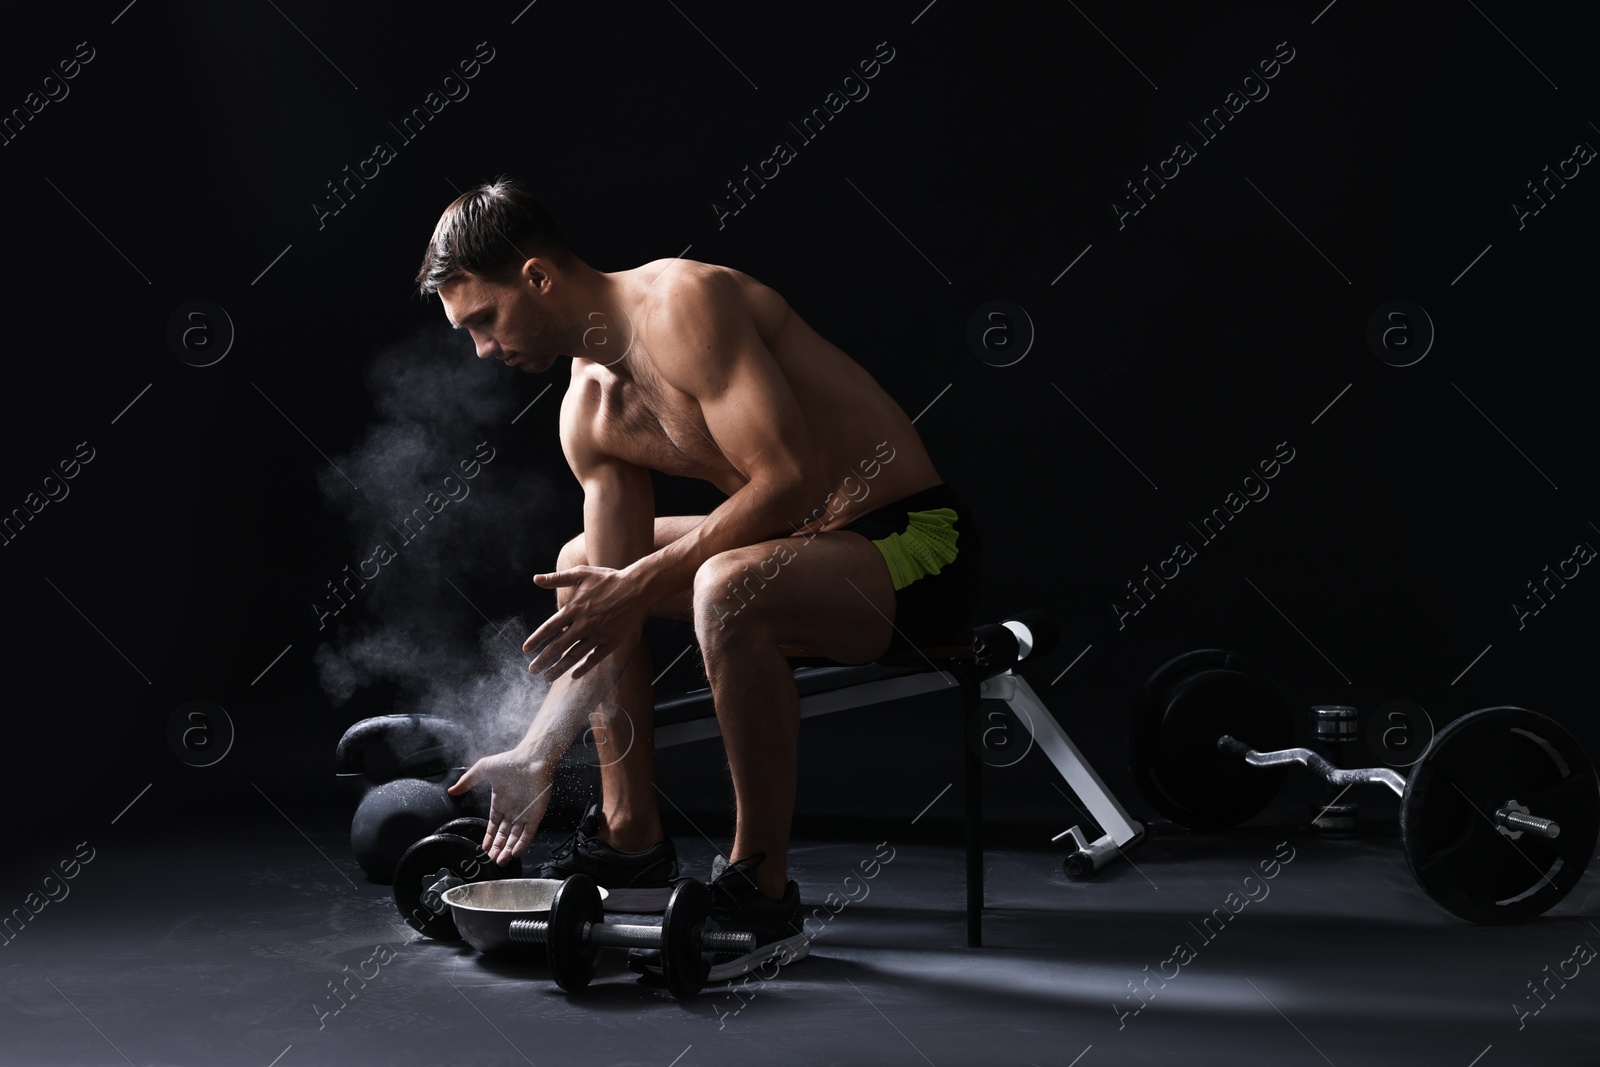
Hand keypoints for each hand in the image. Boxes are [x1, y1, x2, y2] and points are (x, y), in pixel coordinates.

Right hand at [447, 749, 553, 864]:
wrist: (531, 758)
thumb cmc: (509, 761)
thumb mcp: (483, 769)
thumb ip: (467, 781)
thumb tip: (451, 790)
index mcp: (500, 802)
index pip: (494, 826)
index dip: (489, 838)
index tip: (483, 849)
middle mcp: (512, 810)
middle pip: (504, 835)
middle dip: (497, 849)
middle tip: (490, 861)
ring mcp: (525, 813)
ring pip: (515, 837)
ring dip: (508, 850)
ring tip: (500, 862)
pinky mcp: (536, 814)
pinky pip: (529, 833)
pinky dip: (522, 844)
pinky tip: (514, 853)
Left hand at [524, 565, 648, 680]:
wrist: (637, 588)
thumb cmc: (608, 579)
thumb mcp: (582, 573)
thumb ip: (557, 578)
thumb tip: (535, 579)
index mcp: (574, 609)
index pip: (548, 628)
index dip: (535, 640)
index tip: (526, 650)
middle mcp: (583, 624)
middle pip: (557, 647)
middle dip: (542, 660)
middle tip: (532, 670)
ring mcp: (598, 635)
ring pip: (574, 656)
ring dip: (559, 668)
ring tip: (547, 676)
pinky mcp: (611, 642)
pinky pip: (594, 658)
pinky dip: (583, 668)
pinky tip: (574, 675)